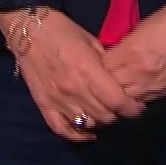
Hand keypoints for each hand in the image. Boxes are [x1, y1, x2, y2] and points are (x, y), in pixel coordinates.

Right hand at [0, 8, 144, 141]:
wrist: (28, 29)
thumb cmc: (63, 30)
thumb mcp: (91, 41)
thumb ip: (106, 64)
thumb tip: (120, 80)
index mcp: (88, 71)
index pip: (117, 101)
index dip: (131, 108)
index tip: (137, 107)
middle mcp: (74, 89)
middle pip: (105, 116)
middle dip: (117, 113)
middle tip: (119, 106)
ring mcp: (57, 99)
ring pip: (87, 123)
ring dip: (99, 121)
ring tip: (103, 113)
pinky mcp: (44, 104)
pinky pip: (62, 129)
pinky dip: (76, 135)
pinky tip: (87, 132)